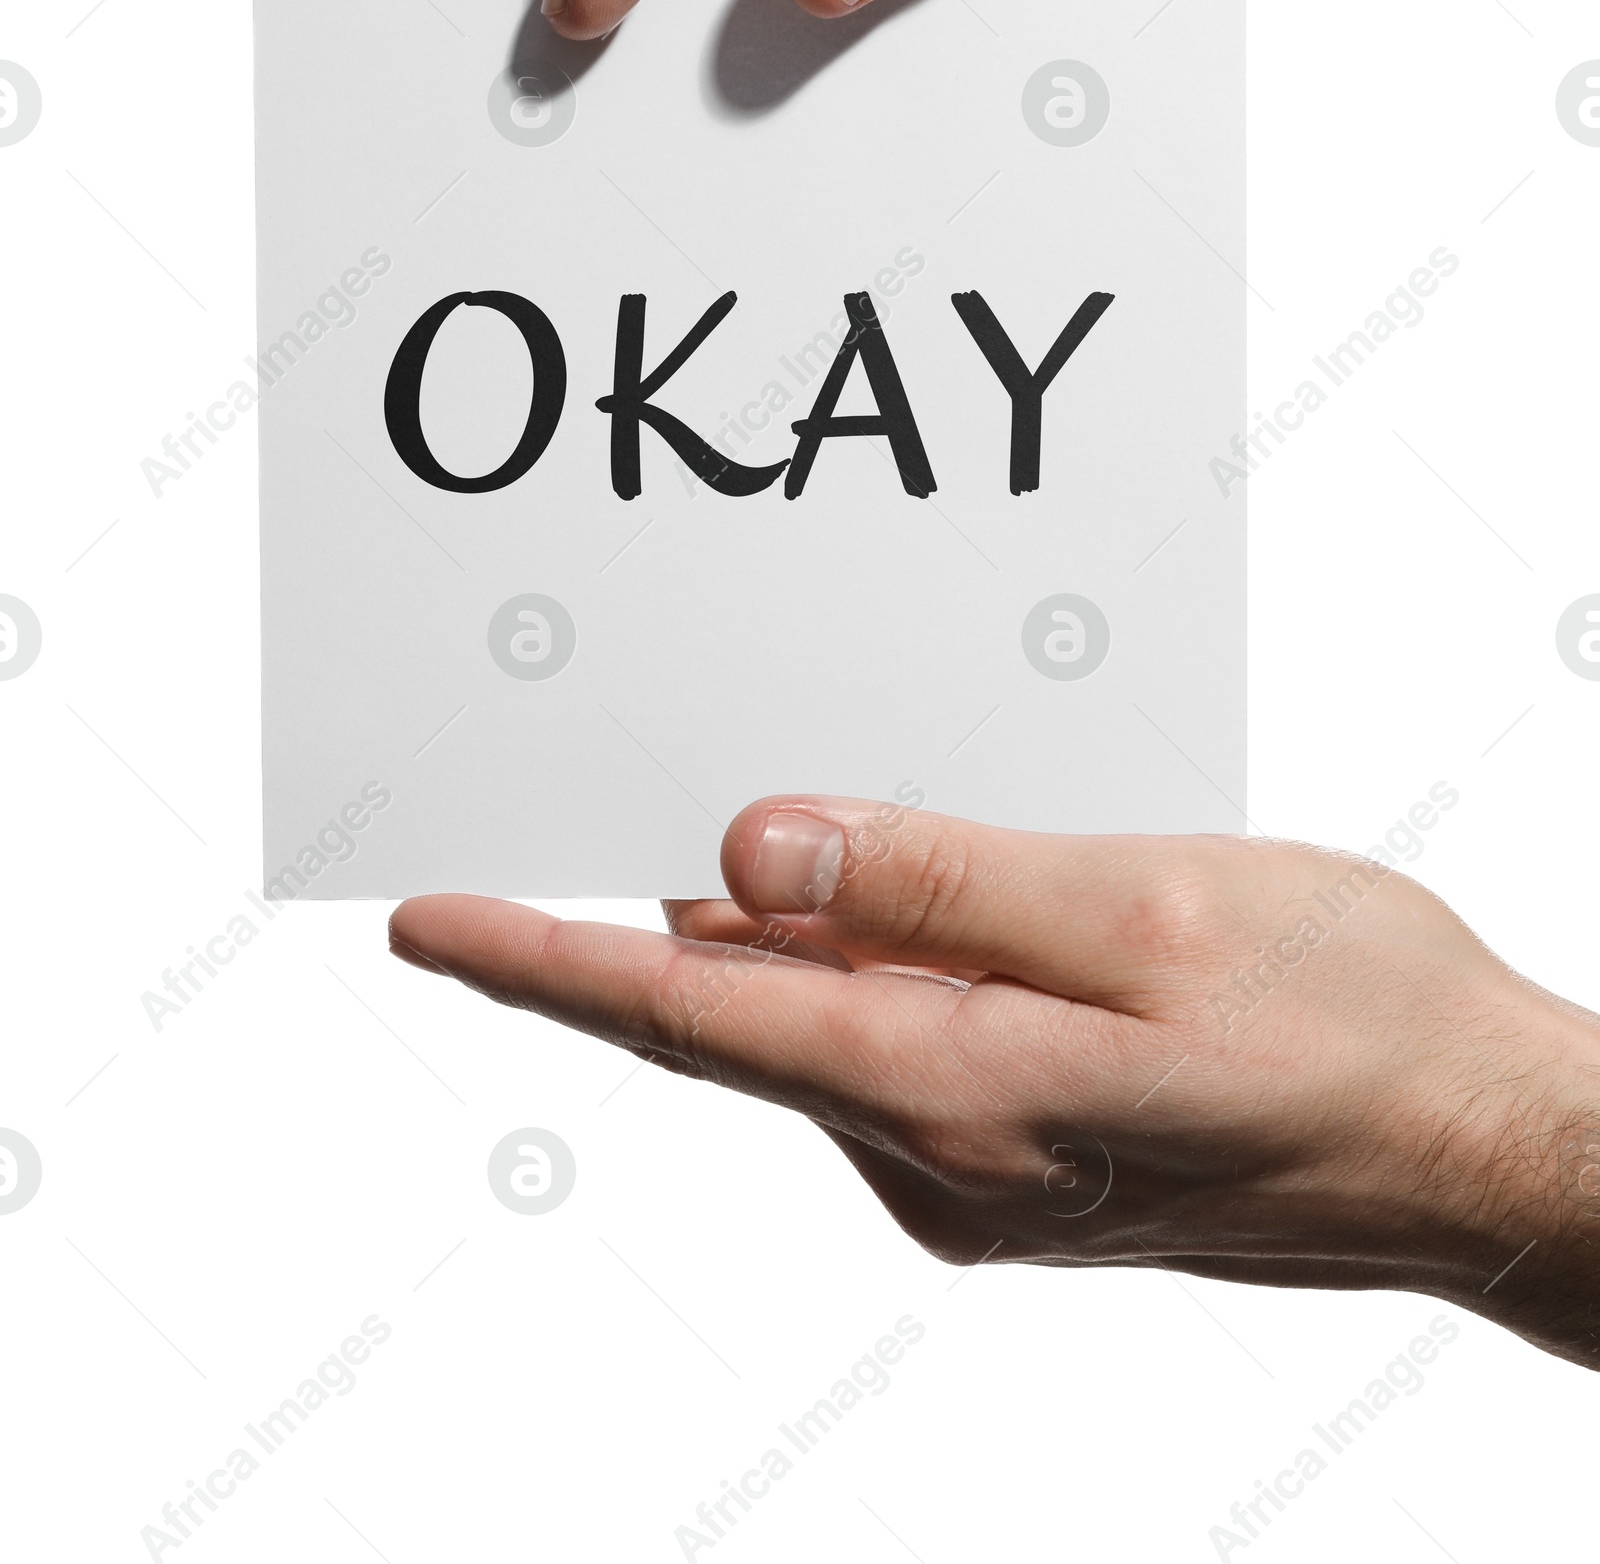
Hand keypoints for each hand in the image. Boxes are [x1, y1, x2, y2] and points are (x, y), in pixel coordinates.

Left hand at [391, 795, 1599, 1368]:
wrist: (1489, 1151)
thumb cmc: (1354, 1023)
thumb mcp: (1147, 913)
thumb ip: (939, 880)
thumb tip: (745, 858)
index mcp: (957, 1092)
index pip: (691, 1020)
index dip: (546, 963)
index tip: (429, 920)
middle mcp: (943, 1153)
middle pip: (740, 1018)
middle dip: (644, 921)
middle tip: (575, 799)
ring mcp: (985, 1165)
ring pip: (824, 1019)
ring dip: (782, 931)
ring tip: (760, 824)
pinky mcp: (1031, 1149)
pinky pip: (898, 1036)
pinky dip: (870, 959)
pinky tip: (904, 886)